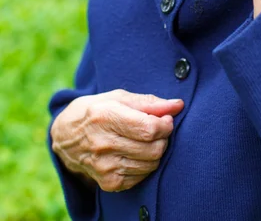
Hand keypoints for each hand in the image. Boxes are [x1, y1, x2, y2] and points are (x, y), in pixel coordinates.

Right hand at [51, 90, 183, 191]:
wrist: (65, 136)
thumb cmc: (95, 110)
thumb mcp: (118, 97)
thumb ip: (149, 102)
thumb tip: (177, 105)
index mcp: (105, 117)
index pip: (148, 128)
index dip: (165, 124)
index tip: (166, 119)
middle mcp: (103, 144)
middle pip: (153, 148)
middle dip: (163, 137)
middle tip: (159, 129)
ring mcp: (105, 166)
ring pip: (150, 164)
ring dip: (156, 151)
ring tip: (147, 140)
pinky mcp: (108, 182)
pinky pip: (141, 176)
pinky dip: (146, 164)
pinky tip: (137, 153)